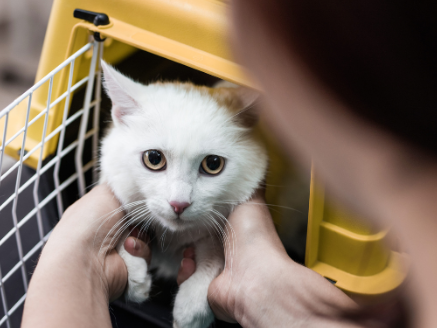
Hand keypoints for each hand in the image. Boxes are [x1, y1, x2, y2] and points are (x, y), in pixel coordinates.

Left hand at [22, 184, 150, 326]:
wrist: (84, 261)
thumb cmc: (88, 223)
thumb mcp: (104, 193)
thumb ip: (122, 185)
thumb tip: (134, 183)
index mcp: (96, 211)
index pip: (123, 201)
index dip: (135, 198)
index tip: (144, 196)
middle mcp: (106, 230)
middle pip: (139, 217)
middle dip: (142, 217)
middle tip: (139, 216)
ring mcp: (118, 248)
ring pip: (146, 235)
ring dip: (140, 235)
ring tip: (128, 239)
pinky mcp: (129, 265)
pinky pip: (146, 253)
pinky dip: (139, 250)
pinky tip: (128, 250)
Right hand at [177, 188, 362, 326]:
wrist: (254, 278)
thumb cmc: (255, 236)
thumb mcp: (250, 195)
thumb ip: (246, 178)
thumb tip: (255, 153)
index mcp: (236, 223)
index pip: (209, 209)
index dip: (197, 203)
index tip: (186, 196)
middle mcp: (225, 244)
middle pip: (194, 229)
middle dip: (185, 223)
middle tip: (181, 217)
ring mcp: (214, 264)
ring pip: (185, 252)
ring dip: (184, 247)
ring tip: (191, 245)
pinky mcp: (203, 283)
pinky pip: (184, 274)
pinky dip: (185, 269)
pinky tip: (193, 263)